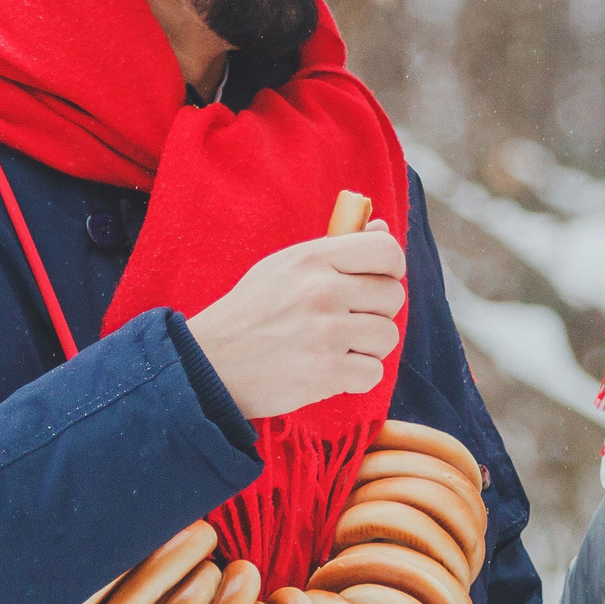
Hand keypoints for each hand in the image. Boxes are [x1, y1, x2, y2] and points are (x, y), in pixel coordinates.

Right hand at [186, 220, 404, 418]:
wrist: (211, 362)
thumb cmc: (251, 312)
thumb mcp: (285, 266)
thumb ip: (335, 249)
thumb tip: (381, 226)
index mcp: (314, 258)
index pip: (386, 249)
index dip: (391, 268)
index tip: (376, 282)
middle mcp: (323, 291)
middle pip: (393, 296)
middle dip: (376, 312)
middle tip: (346, 322)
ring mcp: (326, 333)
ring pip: (387, 336)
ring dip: (367, 347)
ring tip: (335, 348)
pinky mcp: (326, 373)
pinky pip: (373, 373)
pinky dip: (356, 377)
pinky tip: (329, 371)